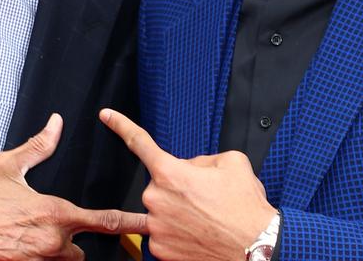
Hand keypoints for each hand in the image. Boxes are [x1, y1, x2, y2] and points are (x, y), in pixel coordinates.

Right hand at [0, 113, 148, 260]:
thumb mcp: (6, 167)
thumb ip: (38, 147)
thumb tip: (55, 125)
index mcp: (54, 214)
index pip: (105, 221)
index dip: (129, 223)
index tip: (146, 224)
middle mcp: (51, 243)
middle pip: (82, 252)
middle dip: (73, 243)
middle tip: (52, 232)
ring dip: (55, 255)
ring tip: (31, 240)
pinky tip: (22, 250)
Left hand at [100, 109, 276, 260]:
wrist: (257, 248)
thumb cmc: (246, 208)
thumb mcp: (231, 163)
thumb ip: (200, 160)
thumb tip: (189, 169)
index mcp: (171, 173)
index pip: (139, 142)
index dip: (121, 125)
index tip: (106, 116)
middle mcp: (157, 200)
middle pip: (160, 184)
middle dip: (179, 187)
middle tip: (205, 198)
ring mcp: (156, 229)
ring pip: (162, 211)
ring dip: (179, 212)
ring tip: (206, 220)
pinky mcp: (160, 252)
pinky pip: (163, 235)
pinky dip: (179, 234)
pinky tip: (199, 235)